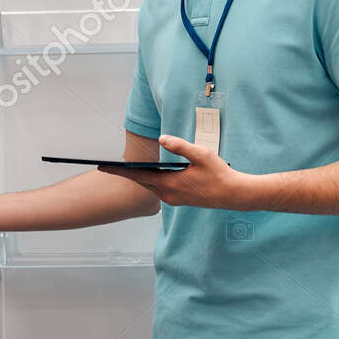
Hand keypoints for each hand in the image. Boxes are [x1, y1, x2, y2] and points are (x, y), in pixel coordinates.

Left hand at [97, 135, 263, 209]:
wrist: (234, 195)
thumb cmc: (219, 174)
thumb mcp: (201, 154)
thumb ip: (180, 146)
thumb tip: (163, 139)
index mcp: (169, 184)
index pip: (138, 176)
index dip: (120, 171)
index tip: (104, 167)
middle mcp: (167, 194)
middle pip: (141, 182)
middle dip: (126, 173)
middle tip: (109, 166)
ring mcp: (173, 199)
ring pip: (150, 186)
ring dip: (140, 177)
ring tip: (126, 168)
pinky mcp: (179, 200)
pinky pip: (159, 189)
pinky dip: (151, 181)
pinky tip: (149, 174)